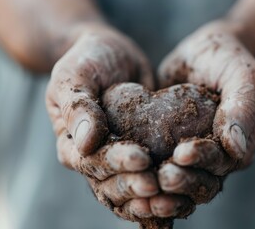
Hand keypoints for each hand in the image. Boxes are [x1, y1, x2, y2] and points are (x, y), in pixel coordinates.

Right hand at [45, 25, 155, 216]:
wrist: (111, 55)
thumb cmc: (88, 61)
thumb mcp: (74, 75)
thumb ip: (77, 106)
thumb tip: (86, 143)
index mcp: (72, 145)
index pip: (92, 162)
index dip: (117, 164)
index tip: (142, 159)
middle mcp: (94, 160)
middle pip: (112, 184)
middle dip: (136, 185)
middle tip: (160, 183)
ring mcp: (119, 161)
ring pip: (131, 191)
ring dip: (150, 199)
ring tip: (174, 197)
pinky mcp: (143, 156)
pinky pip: (151, 179)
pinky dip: (164, 192)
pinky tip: (182, 195)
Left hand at [155, 20, 254, 213]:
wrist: (205, 50)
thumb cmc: (230, 60)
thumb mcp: (244, 76)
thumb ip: (242, 109)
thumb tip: (236, 150)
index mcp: (239, 147)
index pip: (222, 163)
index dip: (203, 160)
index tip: (181, 153)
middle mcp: (216, 158)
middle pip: (200, 182)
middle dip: (181, 181)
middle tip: (159, 176)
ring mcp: (191, 155)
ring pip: (178, 182)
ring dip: (161, 188)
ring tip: (140, 180)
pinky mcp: (167, 147)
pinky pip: (156, 164)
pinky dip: (143, 172)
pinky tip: (125, 168)